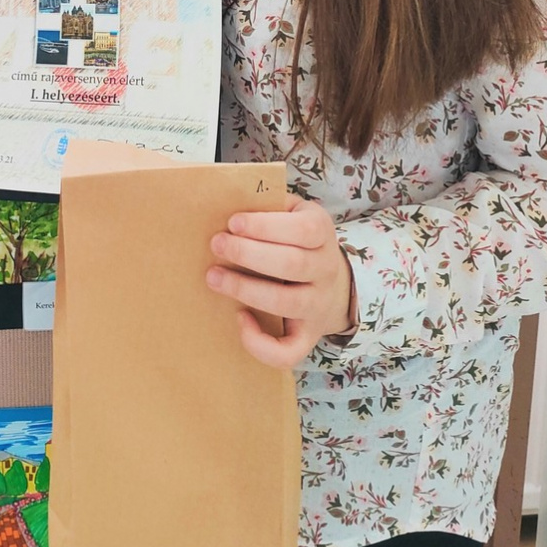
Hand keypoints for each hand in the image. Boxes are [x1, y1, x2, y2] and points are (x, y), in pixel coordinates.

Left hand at [207, 197, 355, 367]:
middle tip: (216, 244)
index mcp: (322, 232)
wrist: (333, 284)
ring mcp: (318, 305)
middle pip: (292, 264)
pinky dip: (261, 343)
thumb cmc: (296, 240)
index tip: (233, 222)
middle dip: (248, 254)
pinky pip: (289, 351)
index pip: (303, 229)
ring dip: (246, 290)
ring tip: (213, 277)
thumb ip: (267, 204)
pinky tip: (239, 320)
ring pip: (287, 303)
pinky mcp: (308, 336)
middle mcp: (326, 270)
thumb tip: (222, 195)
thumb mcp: (291, 213)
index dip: (266, 226)